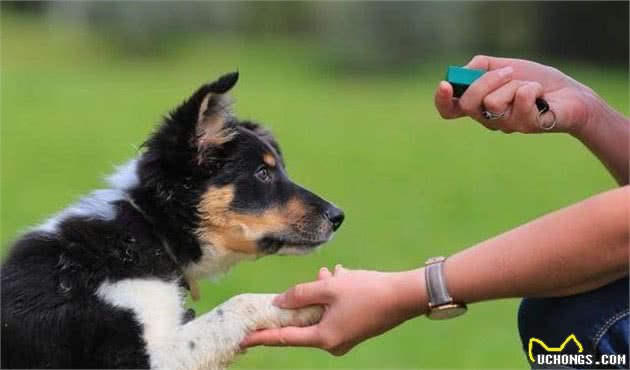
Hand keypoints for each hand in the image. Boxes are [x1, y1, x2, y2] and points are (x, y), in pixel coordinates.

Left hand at [241, 265, 425, 355]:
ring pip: (321, 312)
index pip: (284, 338)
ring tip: (328, 274)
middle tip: (297, 288)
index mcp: (323, 337)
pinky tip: (340, 276)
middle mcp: (333, 343)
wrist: (405, 296)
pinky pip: (335, 311)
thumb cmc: (368, 291)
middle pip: (304, 322)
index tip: (243, 338)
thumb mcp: (330, 288)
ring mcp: (345, 337)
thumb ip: (301, 294)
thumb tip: (279, 302)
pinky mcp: (355, 327)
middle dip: (301, 301)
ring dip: (321, 293)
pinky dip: (333, 295)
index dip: (262, 337)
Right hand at [434, 55, 597, 133]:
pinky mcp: (526, 126)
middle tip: (508, 72)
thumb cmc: (536, 81)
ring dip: (514, 84)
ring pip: (493, 102)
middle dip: (485, 82)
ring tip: (529, 86)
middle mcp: (489, 119)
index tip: (445, 85)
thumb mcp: (504, 66)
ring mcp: (506, 126)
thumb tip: (463, 72)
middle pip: (467, 105)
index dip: (442, 100)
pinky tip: (542, 95)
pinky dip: (533, 87)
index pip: (449, 110)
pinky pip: (520, 99)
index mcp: (479, 105)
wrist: (571, 93)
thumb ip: (480, 66)